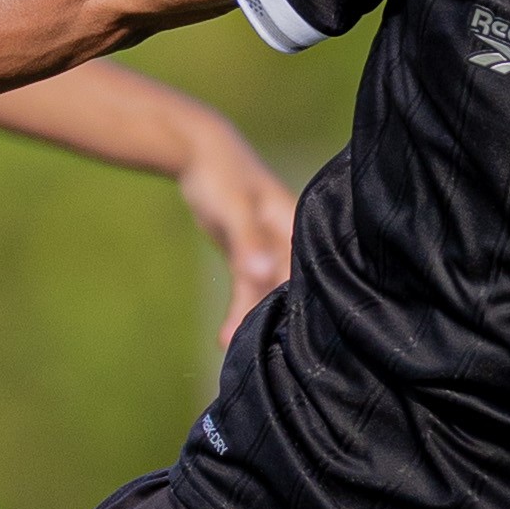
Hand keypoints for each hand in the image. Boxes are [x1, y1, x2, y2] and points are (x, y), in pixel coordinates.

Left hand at [176, 124, 299, 335]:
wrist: (198, 153)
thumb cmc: (222, 175)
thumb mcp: (235, 209)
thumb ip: (248, 242)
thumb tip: (263, 274)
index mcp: (298, 227)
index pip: (310, 272)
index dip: (308, 303)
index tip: (301, 338)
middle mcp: (289, 240)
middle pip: (288, 286)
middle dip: (279, 319)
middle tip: (266, 355)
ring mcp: (269, 248)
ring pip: (264, 291)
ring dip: (251, 318)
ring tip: (234, 348)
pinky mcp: (249, 254)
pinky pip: (247, 287)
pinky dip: (238, 308)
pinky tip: (225, 337)